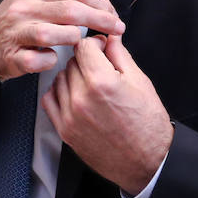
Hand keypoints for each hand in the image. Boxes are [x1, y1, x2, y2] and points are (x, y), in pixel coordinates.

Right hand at [0, 0, 124, 110]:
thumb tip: (103, 0)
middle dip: (100, 21)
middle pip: (71, 11)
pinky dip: (51, 61)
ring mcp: (16, 32)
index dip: (102, 5)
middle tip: (117, 31)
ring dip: (74, 41)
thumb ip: (64, 0)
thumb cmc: (16, 24)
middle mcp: (24, 7)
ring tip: (80, 46)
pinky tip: (52, 60)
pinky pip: (41, 60)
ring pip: (56, 34)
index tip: (114, 16)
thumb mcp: (36, 1)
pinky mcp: (12, 56)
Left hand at [41, 34, 172, 195]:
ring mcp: (70, 116)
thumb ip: (119, 55)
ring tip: (92, 85)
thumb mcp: (140, 82)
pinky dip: (60, 93)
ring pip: (59, 79)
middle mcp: (82, 98)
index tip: (102, 49)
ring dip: (73, 77)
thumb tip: (108, 36)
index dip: (95, 44)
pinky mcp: (64, 130)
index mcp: (102, 83)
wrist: (146, 161)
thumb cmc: (147, 124)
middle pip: (71, 62)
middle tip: (102, 70)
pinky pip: (50, 99)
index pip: (83, 46)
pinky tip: (76, 96)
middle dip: (86, 61)